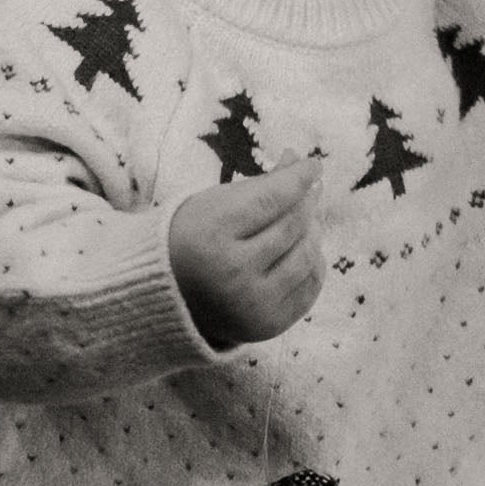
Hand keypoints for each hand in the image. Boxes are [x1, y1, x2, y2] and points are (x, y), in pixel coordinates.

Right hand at [170, 162, 326, 346]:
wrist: (170, 298)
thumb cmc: (195, 239)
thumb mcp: (216, 203)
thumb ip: (260, 184)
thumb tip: (299, 160)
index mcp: (211, 235)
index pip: (271, 198)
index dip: (298, 177)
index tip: (314, 165)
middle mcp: (232, 274)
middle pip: (291, 226)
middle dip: (307, 201)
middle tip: (312, 188)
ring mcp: (252, 304)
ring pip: (306, 255)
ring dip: (313, 231)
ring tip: (306, 218)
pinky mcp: (268, 325)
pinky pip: (310, 285)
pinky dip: (313, 262)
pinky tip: (303, 249)